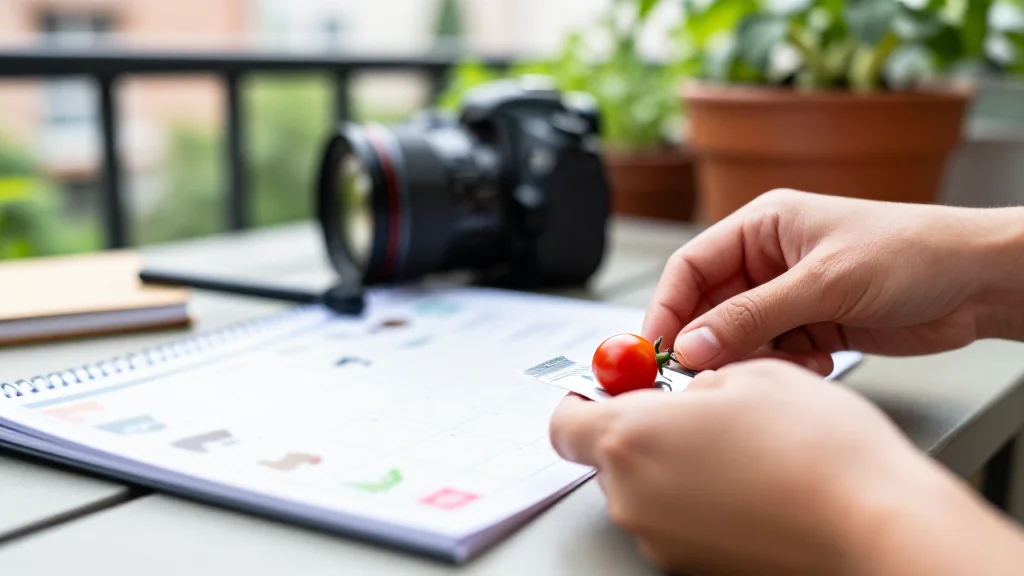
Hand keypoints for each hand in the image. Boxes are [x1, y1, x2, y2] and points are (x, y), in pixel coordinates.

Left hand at [549, 359, 1023, 575]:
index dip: (584, 399)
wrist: (874, 525)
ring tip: (741, 451)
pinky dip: (698, 501)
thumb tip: (682, 387)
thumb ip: (695, 378)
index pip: (566, 420)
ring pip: (646, 487)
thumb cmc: (818, 450)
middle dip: (645, 429)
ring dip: (676, 465)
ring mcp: (658, 538)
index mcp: (632, 437)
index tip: (609, 388)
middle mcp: (632, 495)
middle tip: (697, 413)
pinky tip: (750, 487)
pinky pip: (676, 521)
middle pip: (609, 455)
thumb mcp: (751, 374)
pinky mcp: (689, 566)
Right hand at [641, 189, 1023, 373]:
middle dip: (711, 341)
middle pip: (711, 306)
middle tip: (707, 374)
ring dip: (754, 357)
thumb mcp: (822, 283)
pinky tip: (815, 363)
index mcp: (762, 226)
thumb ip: (752, 316)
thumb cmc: (911, 252)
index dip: (668, 307)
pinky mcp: (813, 326)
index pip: (692, 266)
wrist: (978, 282)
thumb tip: (692, 345)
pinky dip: (784, 366)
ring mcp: (790, 295)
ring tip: (785, 362)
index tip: (657, 348)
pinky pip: (774, 353)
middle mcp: (769, 260)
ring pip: (741, 336)